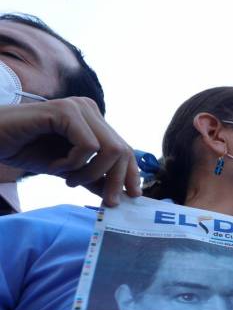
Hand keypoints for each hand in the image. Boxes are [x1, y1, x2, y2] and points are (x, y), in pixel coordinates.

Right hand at [0, 98, 140, 205]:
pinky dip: (73, 163)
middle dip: (116, 180)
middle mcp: (90, 110)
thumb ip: (92, 177)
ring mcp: (79, 108)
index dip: (131, 174)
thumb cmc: (24, 149)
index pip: (124, 148)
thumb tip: (118, 194)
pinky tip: (54, 165)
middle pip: (122, 150)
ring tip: (68, 179)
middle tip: (106, 201)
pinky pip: (88, 146)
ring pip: (110, 149)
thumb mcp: (66, 170)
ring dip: (91, 173)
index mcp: (93, 120)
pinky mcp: (66, 111)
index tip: (132, 196)